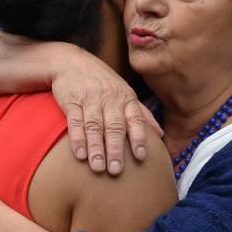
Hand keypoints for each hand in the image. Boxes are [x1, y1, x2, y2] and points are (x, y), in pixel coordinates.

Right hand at [52, 57, 160, 175]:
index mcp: (126, 98)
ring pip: (94, 126)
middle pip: (113, 126)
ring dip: (96, 148)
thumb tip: (160, 134)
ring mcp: (90, 100)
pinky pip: (75, 122)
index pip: (135, 119)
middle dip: (115, 149)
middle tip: (116, 170)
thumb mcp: (125, 92)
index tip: (141, 156)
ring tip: (98, 168)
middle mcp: (109, 99)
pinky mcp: (71, 102)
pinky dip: (77, 138)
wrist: (70, 62)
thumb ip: (141, 113)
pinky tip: (80, 154)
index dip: (139, 137)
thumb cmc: (102, 82)